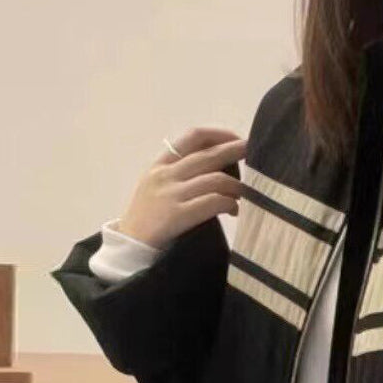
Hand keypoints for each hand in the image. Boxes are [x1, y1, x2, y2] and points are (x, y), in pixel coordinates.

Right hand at [116, 126, 248, 249]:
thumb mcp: (156, 188)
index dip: (218, 134)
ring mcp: (170, 194)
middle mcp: (165, 175)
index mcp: (161, 165)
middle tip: (255, 151)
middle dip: (235, 151)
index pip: (192, 138)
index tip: (236, 138)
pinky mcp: (176, 215)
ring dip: (237, 187)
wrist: (127, 247)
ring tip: (245, 195)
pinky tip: (234, 210)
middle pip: (208, 155)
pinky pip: (212, 202)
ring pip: (215, 179)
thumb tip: (218, 168)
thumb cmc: (147, 221)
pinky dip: (229, 203)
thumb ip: (179, 175)